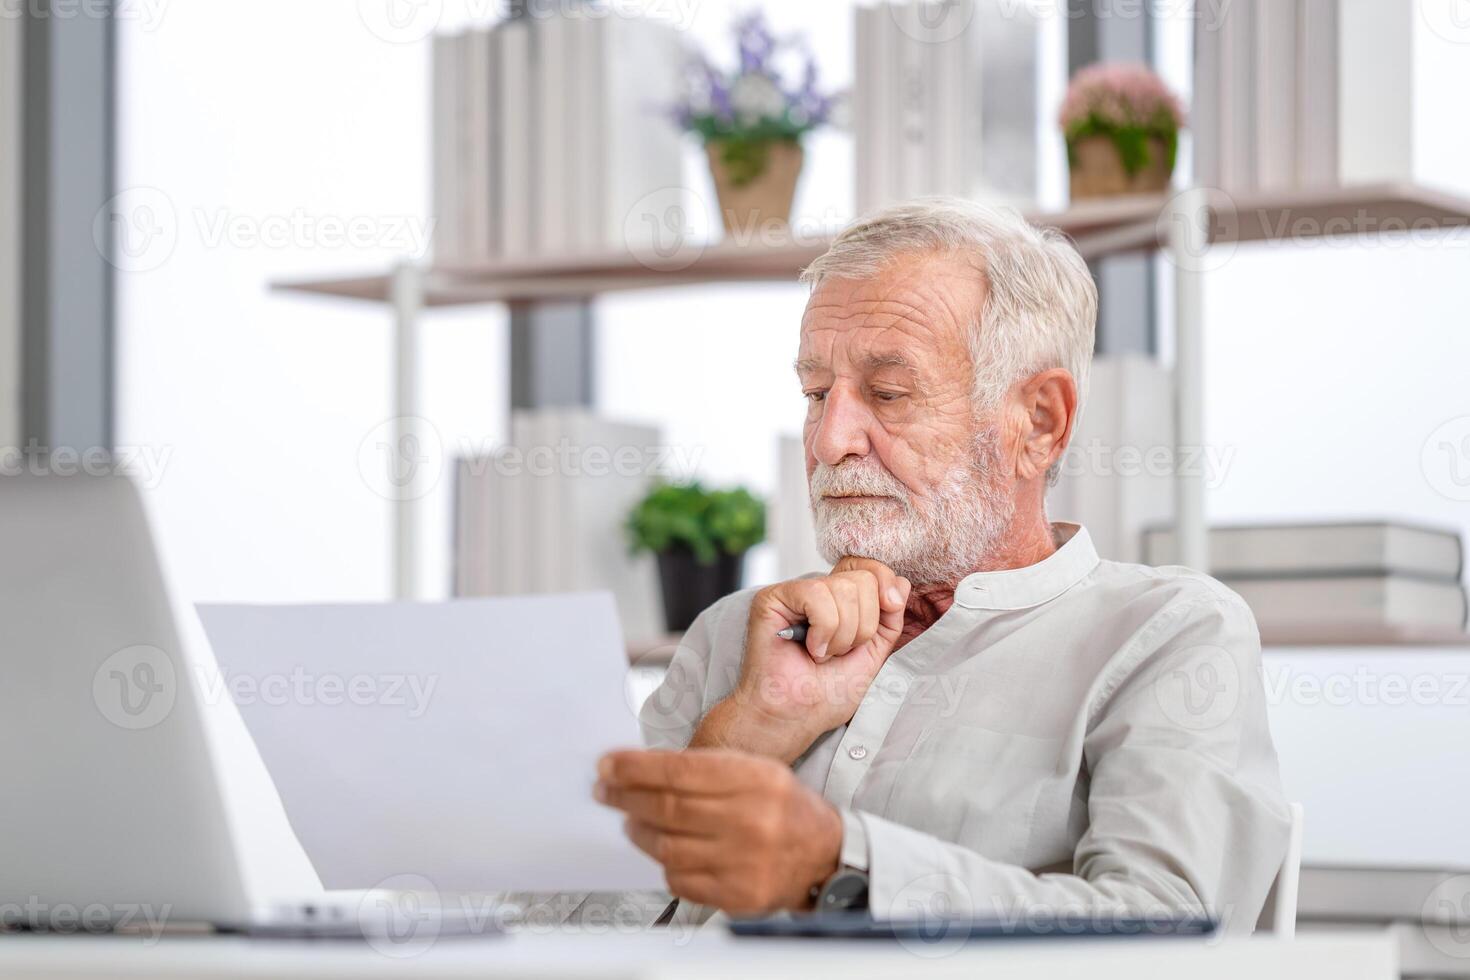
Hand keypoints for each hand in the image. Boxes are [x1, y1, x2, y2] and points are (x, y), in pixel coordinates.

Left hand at [595, 748, 841, 915]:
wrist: (825, 858)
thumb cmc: (787, 810)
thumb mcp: (758, 770)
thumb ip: (708, 768)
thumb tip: (647, 767)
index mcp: (756, 780)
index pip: (679, 771)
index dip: (635, 768)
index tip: (609, 765)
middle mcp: (750, 821)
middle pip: (666, 807)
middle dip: (625, 797)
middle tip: (606, 791)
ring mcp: (743, 862)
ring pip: (666, 846)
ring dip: (637, 831)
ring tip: (630, 821)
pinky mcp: (736, 894)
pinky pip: (680, 879)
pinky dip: (662, 863)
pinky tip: (660, 850)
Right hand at [692, 557, 909, 761]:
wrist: (797, 717)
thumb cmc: (828, 693)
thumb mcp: (875, 653)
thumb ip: (890, 618)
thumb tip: (901, 583)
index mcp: (841, 601)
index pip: (871, 568)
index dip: (885, 587)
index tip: (889, 610)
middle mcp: (818, 591)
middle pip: (863, 579)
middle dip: (863, 626)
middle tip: (840, 653)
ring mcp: (794, 593)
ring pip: (843, 589)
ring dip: (842, 634)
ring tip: (823, 655)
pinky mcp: (773, 598)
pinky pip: (816, 595)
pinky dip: (823, 630)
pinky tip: (810, 648)